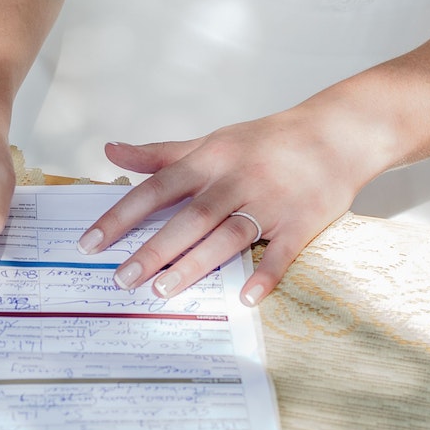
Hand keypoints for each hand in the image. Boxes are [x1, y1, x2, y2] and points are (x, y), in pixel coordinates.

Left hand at [79, 102, 374, 305]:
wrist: (339, 132)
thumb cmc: (269, 141)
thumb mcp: (213, 140)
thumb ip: (162, 154)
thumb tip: (112, 151)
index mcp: (211, 159)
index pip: (157, 188)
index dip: (121, 216)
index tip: (91, 242)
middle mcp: (237, 180)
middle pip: (189, 217)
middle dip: (153, 249)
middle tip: (122, 278)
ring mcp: (271, 202)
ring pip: (227, 236)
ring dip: (195, 264)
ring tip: (163, 291)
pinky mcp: (302, 222)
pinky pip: (282, 252)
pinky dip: (265, 275)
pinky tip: (244, 298)